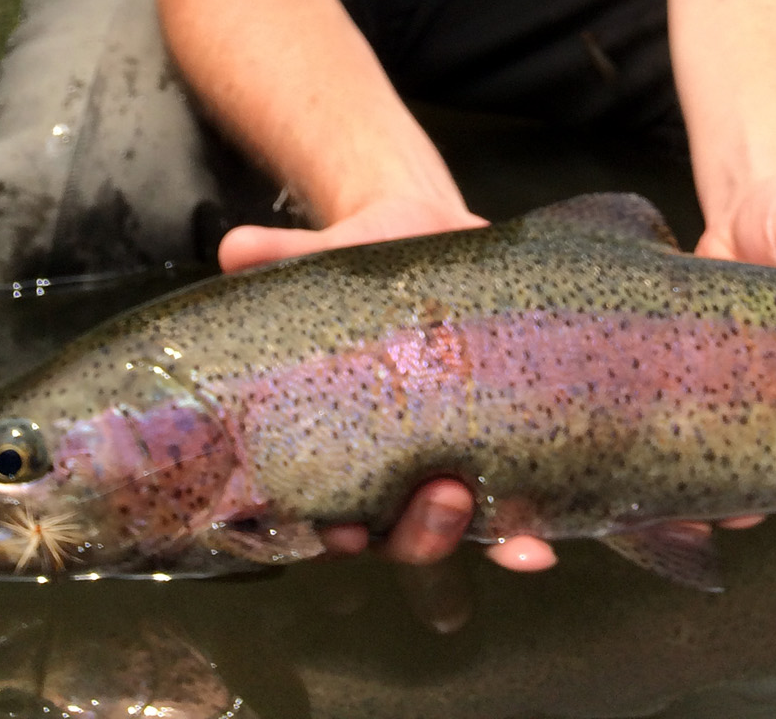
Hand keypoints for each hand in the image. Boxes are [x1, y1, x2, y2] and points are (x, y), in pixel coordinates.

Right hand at [220, 197, 557, 574]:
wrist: (433, 232)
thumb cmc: (368, 255)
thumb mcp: (331, 252)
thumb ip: (284, 252)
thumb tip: (235, 247)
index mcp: (342, 439)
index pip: (328, 512)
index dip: (331, 535)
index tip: (340, 530)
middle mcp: (395, 466)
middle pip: (398, 533)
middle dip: (416, 530)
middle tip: (438, 495)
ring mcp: (448, 457)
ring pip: (454, 527)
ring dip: (469, 534)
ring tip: (475, 499)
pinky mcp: (497, 436)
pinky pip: (511, 501)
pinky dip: (524, 530)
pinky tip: (541, 543)